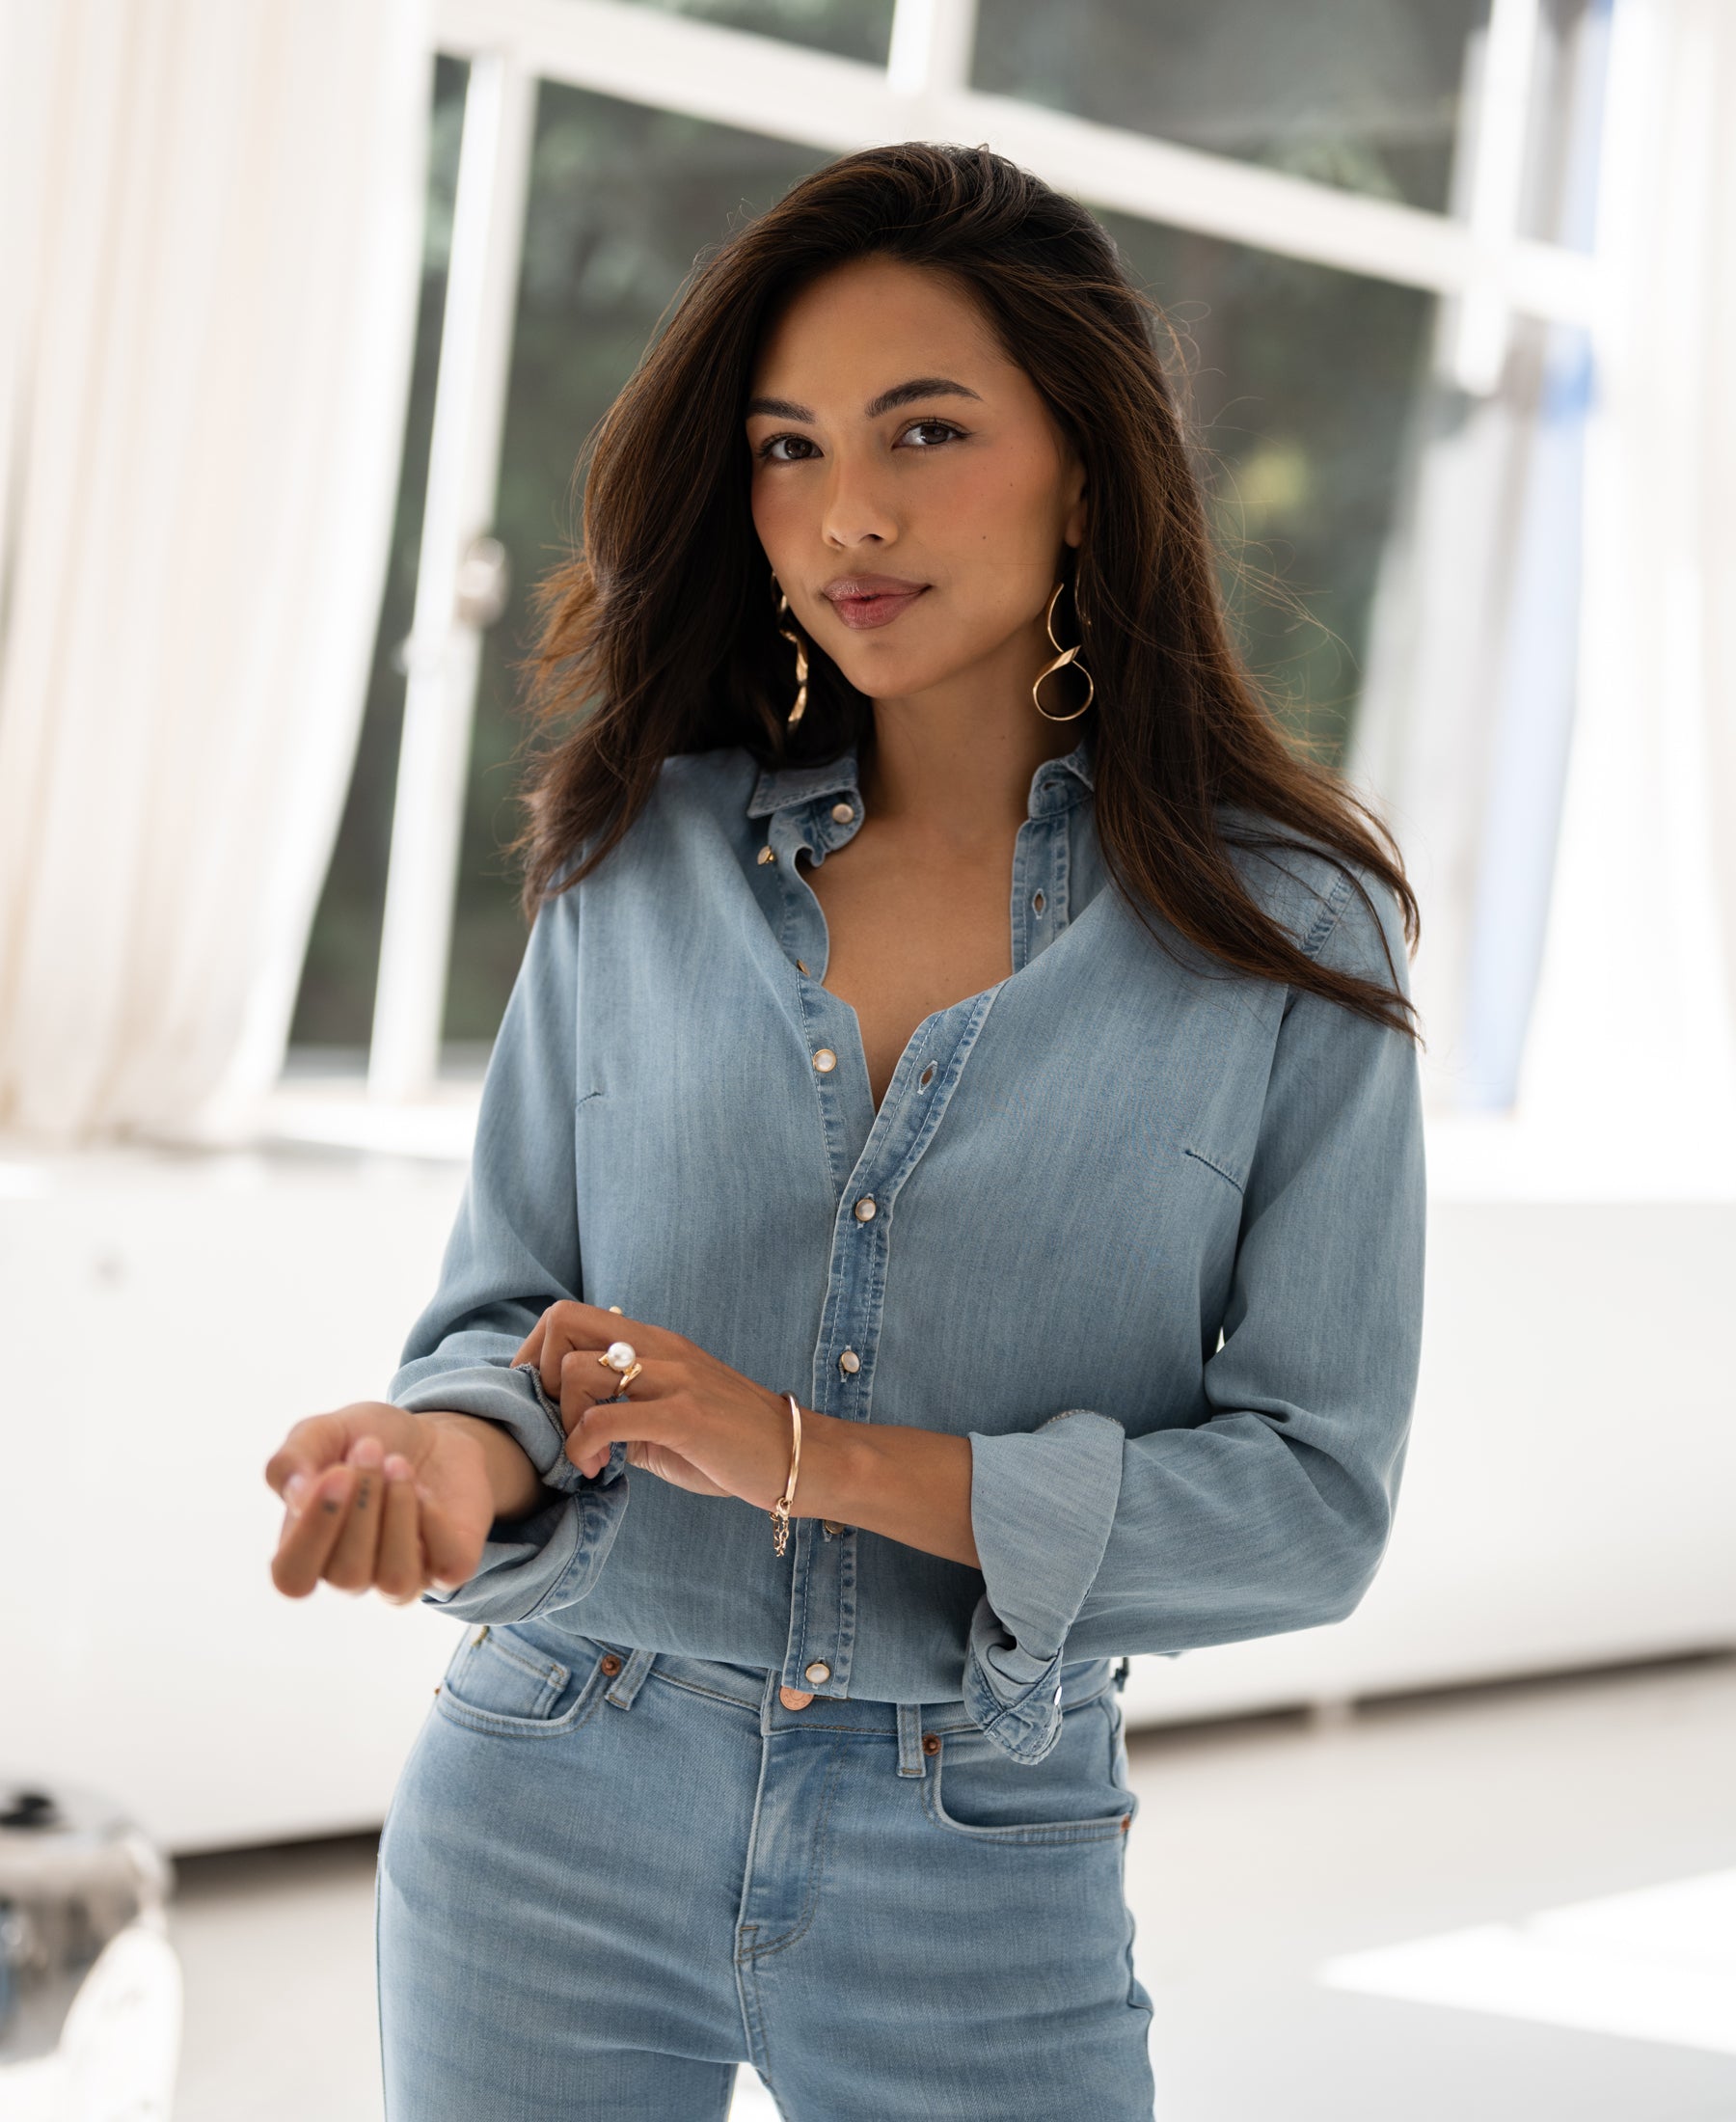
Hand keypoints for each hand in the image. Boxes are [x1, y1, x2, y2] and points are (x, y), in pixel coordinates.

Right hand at [265, 1403, 494, 1603]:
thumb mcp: (321, 1433)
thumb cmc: (365, 1439)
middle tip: (372, 1448)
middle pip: (346, 1574)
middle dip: (363, 1505)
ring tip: (399, 1465)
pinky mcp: (450, 1567)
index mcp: (308, 1551)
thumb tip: (296, 1496)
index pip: (292, 1578)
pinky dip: (436, 1522)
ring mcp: (402, 1576)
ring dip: (398, 1514)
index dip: (313, 1532)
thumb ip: (291, 1461)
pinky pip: (447, 1566)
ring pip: (395, 1579)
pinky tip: (426, 1491)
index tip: (337, 1471)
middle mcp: (351, 1575)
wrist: (432, 1432)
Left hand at [512, 1302, 796, 1507]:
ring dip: (565, 1421)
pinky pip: (608, 1419)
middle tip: (553, 1423)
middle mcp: (660, 1349)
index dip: (536, 1356)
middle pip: (563, 1322)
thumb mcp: (670, 1419)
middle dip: (539, 1374)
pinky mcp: (684, 1415)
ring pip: (579, 1371)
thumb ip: (627, 1416)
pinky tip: (598, 1470)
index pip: (569, 1316)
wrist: (799, 1457)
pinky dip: (584, 1447)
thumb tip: (581, 1434)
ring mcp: (673, 1378)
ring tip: (585, 1459)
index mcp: (655, 1344)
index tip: (541, 1405)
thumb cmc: (734, 1445)